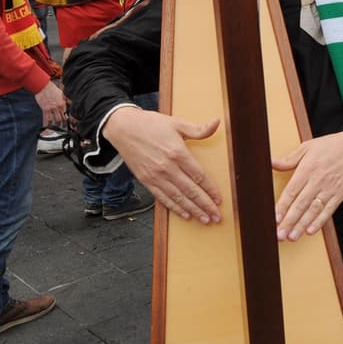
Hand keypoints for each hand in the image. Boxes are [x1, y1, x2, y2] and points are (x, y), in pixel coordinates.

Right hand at [33, 80, 66, 126]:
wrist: (44, 86)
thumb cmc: (52, 89)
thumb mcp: (62, 94)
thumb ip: (65, 100)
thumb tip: (70, 104)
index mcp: (63, 103)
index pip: (67, 113)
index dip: (69, 119)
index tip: (70, 123)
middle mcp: (58, 107)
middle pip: (62, 118)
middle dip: (63, 124)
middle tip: (64, 128)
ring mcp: (51, 109)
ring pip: (55, 120)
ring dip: (56, 125)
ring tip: (57, 129)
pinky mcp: (45, 109)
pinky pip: (46, 118)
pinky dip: (47, 124)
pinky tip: (47, 127)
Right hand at [101, 107, 222, 223]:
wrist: (123, 128)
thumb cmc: (151, 124)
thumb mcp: (177, 123)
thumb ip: (198, 129)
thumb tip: (217, 122)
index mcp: (177, 153)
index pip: (199, 176)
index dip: (211, 190)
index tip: (219, 200)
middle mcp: (167, 167)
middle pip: (191, 191)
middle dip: (205, 205)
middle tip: (217, 217)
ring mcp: (155, 176)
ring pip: (178, 198)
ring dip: (193, 211)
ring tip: (205, 220)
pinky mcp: (146, 180)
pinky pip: (162, 198)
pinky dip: (174, 208)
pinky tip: (185, 215)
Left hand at [272, 121, 342, 240]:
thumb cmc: (330, 146)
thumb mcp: (307, 147)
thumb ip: (288, 159)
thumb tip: (270, 163)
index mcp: (307, 169)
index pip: (292, 191)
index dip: (282, 206)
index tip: (274, 218)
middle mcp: (318, 181)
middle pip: (301, 204)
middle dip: (289, 221)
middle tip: (279, 235)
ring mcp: (330, 189)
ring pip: (313, 210)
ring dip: (302, 225)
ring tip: (292, 237)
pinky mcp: (340, 194)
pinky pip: (329, 210)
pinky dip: (319, 221)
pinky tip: (310, 231)